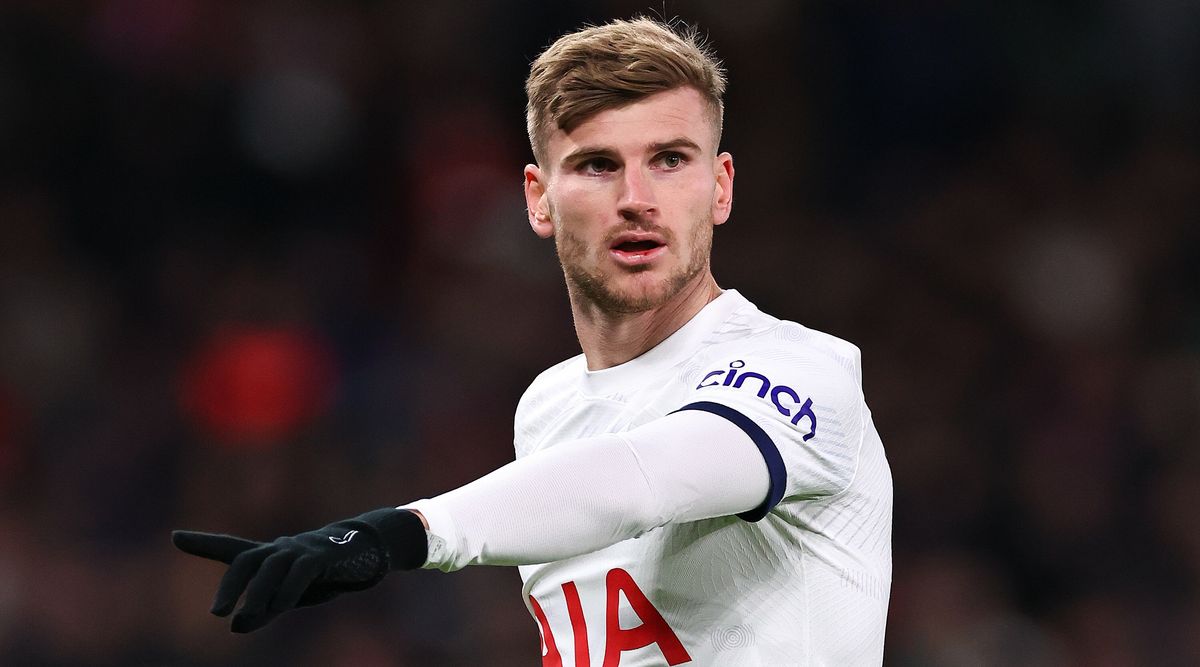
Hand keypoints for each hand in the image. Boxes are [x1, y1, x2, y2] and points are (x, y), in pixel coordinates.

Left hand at [173, 508, 425, 632]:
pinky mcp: (322, 555)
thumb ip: (263, 610)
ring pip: (271, 567)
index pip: (231, 548)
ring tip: (241, 618)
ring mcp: (300, 549)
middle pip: (246, 559)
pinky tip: (279, 607)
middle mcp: (280, 548)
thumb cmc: (323, 575)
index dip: (203, 543)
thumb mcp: (291, 597)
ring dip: (256, 594)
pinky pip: (301, 570)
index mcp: (268, 556)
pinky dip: (288, 589)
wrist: (367, 552)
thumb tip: (235, 626)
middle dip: (231, 585)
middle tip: (217, 612)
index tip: (175, 537)